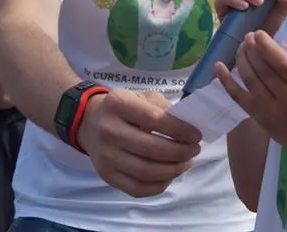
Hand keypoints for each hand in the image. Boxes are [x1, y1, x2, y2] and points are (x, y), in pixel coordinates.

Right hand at [76, 89, 201, 197]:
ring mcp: (105, 156)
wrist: (89, 122)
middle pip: (152, 149)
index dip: (180, 130)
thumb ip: (163, 108)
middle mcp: (108, 130)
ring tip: (185, 163)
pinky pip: (137, 189)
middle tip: (194, 150)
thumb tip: (188, 127)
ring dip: (173, 170)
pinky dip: (159, 185)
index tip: (196, 135)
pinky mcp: (106, 175)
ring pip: (146, 172)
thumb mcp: (141, 97)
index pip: (155, 120)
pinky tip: (169, 175)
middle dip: (181, 153)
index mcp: (118, 104)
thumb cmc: (123, 109)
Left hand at [215, 25, 286, 154]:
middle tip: (247, 36)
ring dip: (242, 60)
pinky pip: (238, 97)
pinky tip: (219, 65)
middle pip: (264, 71)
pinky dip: (226, 81)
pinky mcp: (258, 117)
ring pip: (251, 81)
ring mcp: (272, 111)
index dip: (268, 48)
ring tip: (241, 45)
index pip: (284, 65)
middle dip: (252, 51)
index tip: (258, 33)